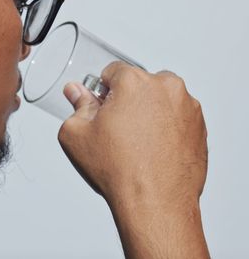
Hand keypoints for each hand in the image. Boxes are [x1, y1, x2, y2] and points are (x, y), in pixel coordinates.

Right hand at [58, 61, 208, 257]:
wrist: (155, 203)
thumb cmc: (120, 171)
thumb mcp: (77, 135)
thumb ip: (76, 105)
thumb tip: (75, 91)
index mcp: (134, 81)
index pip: (112, 72)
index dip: (102, 91)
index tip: (102, 108)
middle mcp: (166, 87)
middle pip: (138, 84)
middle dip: (126, 101)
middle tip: (119, 130)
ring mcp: (187, 106)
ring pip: (159, 99)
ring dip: (148, 112)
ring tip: (138, 143)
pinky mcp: (199, 125)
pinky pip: (176, 116)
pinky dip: (165, 126)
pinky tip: (154, 149)